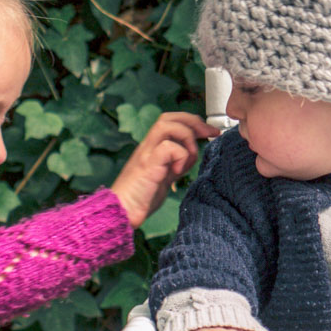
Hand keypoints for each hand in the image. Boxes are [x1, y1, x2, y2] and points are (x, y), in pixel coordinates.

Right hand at [111, 112, 217, 227]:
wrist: (120, 212)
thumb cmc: (139, 199)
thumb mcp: (164, 178)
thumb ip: (175, 165)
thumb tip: (192, 157)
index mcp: (152, 148)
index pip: (170, 121)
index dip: (191, 122)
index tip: (209, 132)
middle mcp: (147, 146)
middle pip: (168, 117)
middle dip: (193, 121)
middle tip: (210, 133)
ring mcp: (146, 153)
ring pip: (166, 125)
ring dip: (186, 137)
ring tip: (190, 157)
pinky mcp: (147, 164)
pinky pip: (167, 147)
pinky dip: (180, 156)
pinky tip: (178, 173)